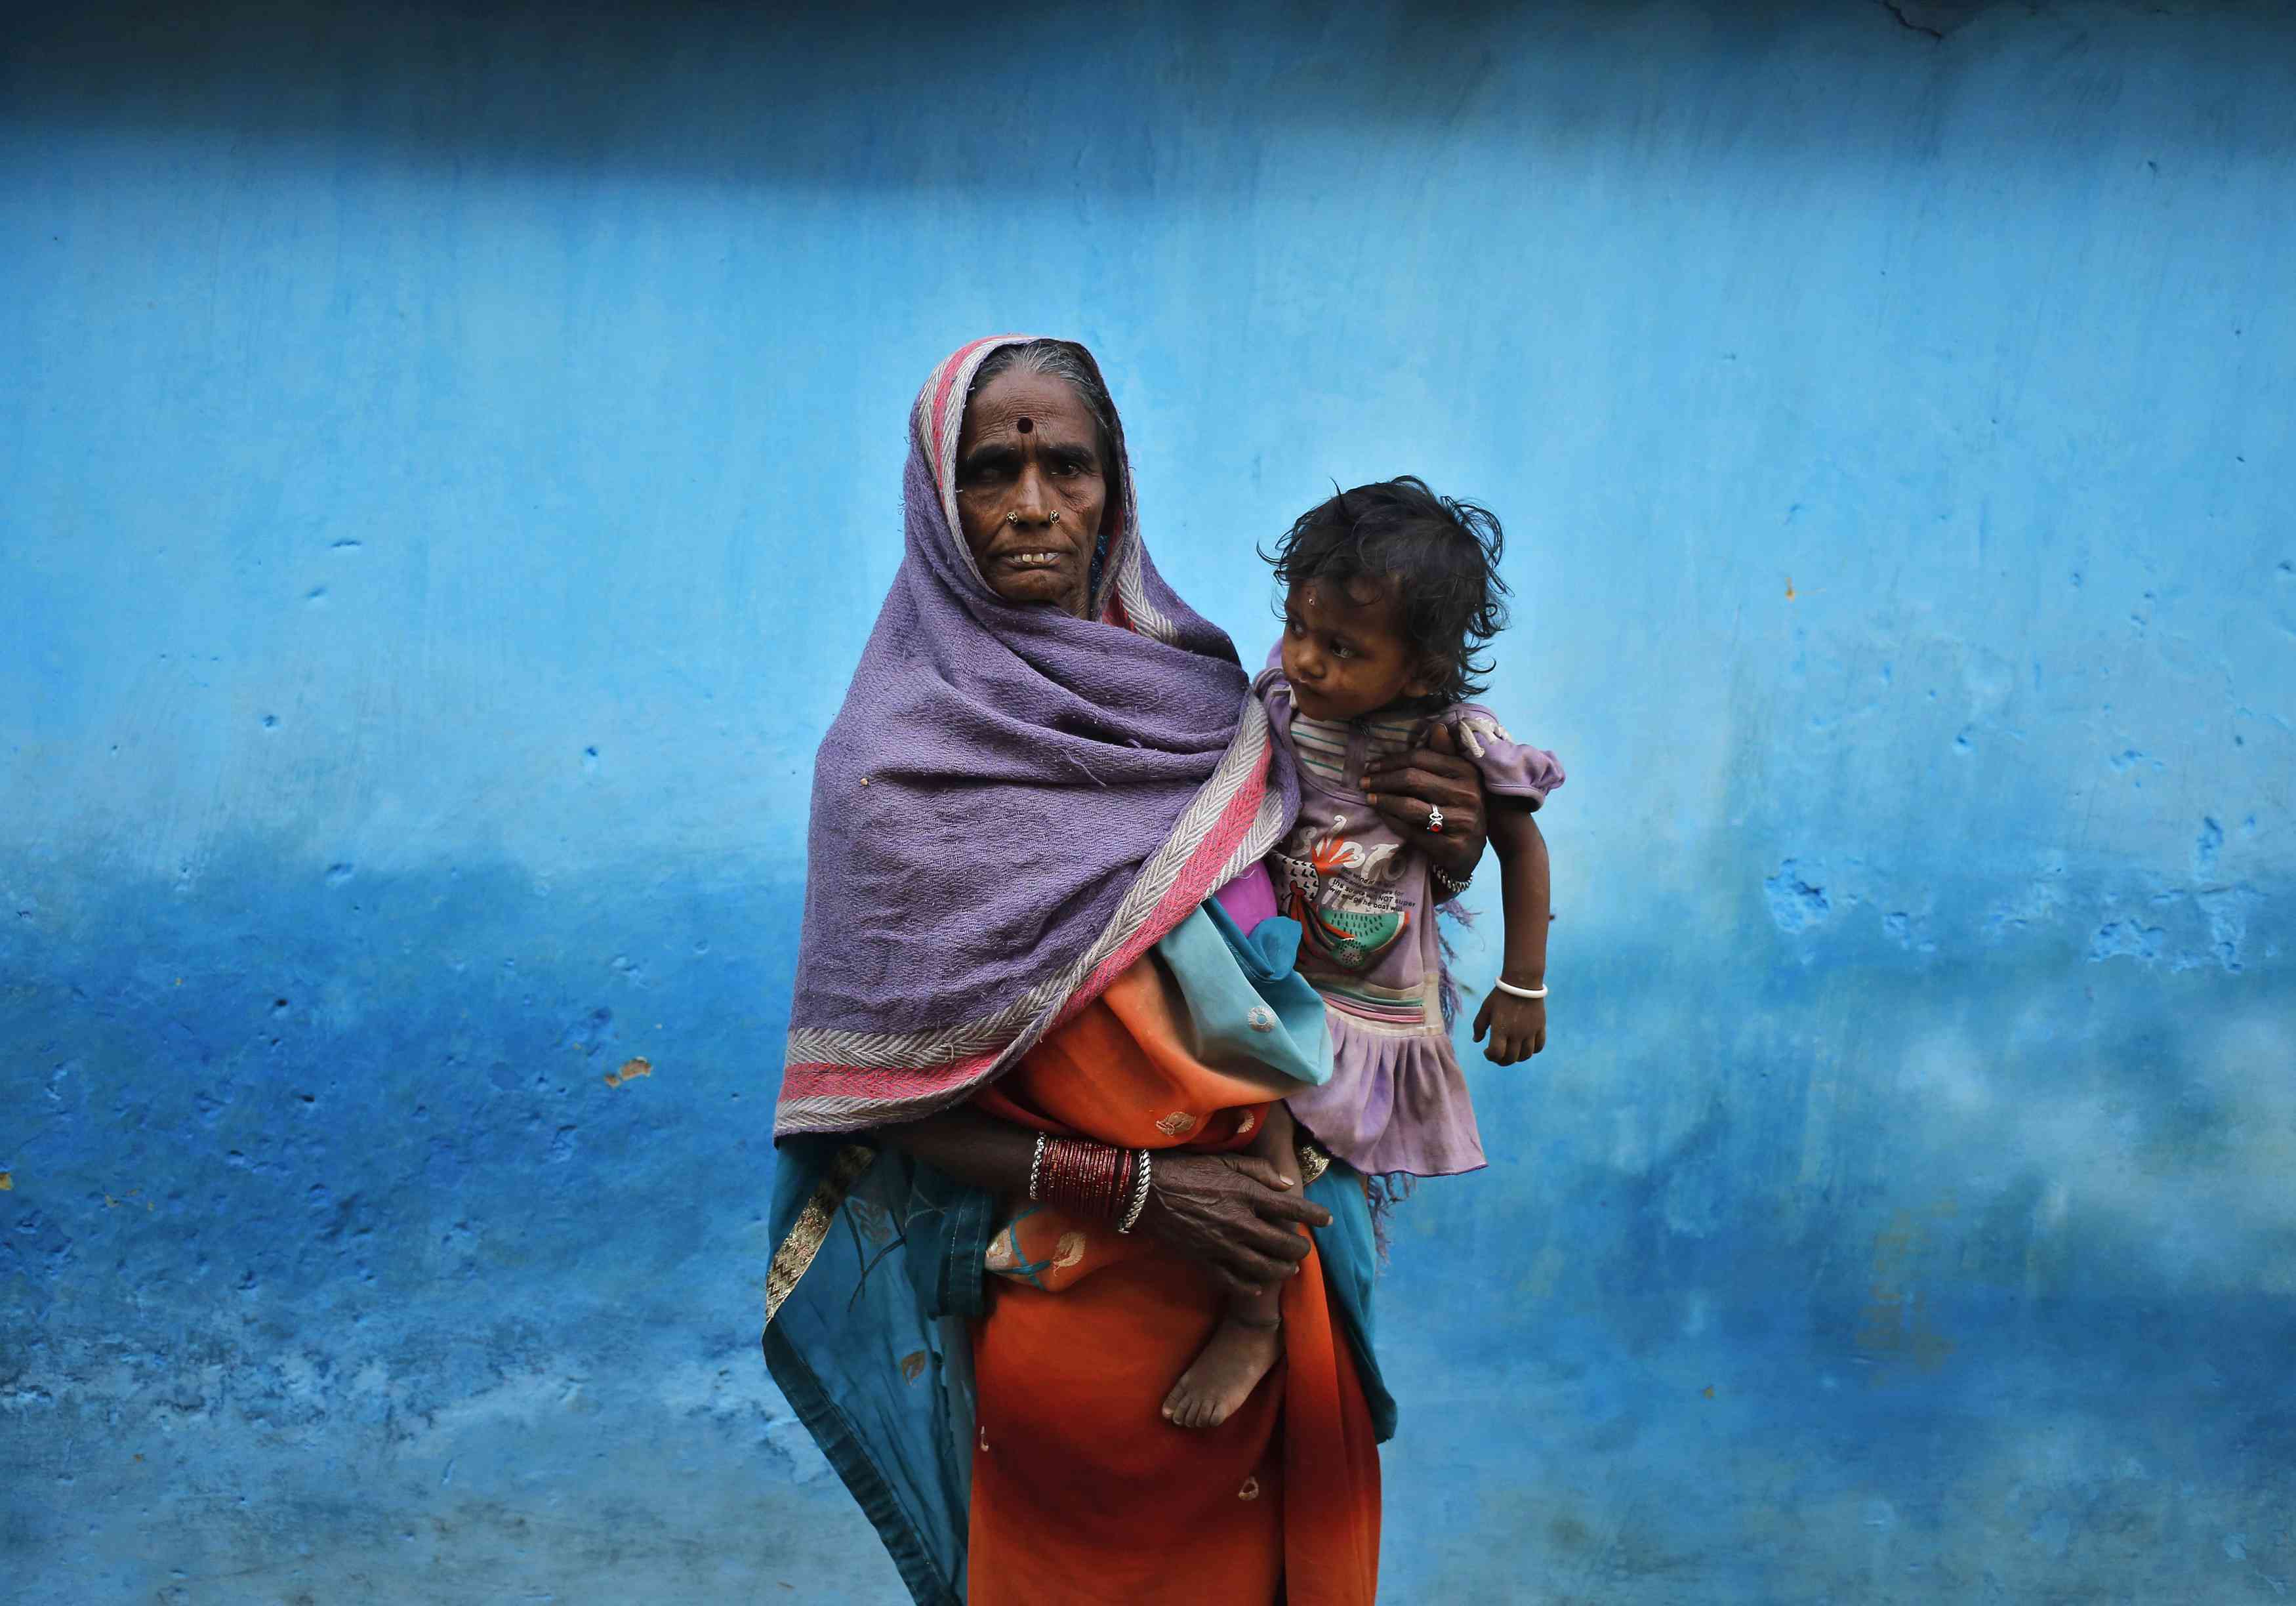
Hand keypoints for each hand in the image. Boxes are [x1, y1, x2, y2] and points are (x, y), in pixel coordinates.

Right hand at [1135, 1151, 1332, 1299]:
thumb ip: (1259, 1172)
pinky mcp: (1206, 1262)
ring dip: (1282, 1270)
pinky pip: (1236, 1283)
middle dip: (1301, 1249)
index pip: (1293, 1208)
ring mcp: (1224, 1246)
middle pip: (1285, 1244)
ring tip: (1288, 1269)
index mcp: (1247, 1193)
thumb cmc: (1185, 1169)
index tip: (1327, 1220)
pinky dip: (1252, 1286)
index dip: (1316, 1216)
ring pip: (1266, 1268)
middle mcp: (1241, 1222)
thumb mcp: (1225, 1160)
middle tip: (1303, 1249)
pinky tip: (1258, 1284)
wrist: (1144, 1191)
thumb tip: (1287, 1185)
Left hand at [1360, 720, 1485, 879]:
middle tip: (1363, 782)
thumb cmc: (1458, 808)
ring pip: (1410, 807)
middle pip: (1413, 780)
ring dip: (1383, 800)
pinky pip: (1411, 831)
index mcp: (1467, 772)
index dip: (1392, 761)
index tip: (1371, 766)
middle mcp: (1468, 795)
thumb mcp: (1458, 779)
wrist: (1471, 851)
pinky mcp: (1452, 847)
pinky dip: (1392, 821)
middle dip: (1382, 780)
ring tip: (1369, 798)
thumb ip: (1445, 754)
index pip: (1421, 758)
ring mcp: (1461, 822)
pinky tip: (1382, 815)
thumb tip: (1438, 727)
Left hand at [1473, 989, 1546, 1064]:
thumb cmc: (1500, 996)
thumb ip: (1479, 1026)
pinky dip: (1532, 1051)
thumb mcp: (1485, 1009)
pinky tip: (1524, 1046)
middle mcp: (1516, 1033)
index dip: (1490, 1056)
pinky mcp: (1540, 1027)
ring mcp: (1530, 1032)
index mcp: (1500, 1029)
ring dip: (1516, 1058)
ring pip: (1525, 1055)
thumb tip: (1476, 1041)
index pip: (1496, 1053)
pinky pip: (1539, 1047)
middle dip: (1501, 1061)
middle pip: (1511, 1058)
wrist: (1522, 983)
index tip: (1486, 1051)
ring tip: (1510, 1052)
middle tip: (1497, 1056)